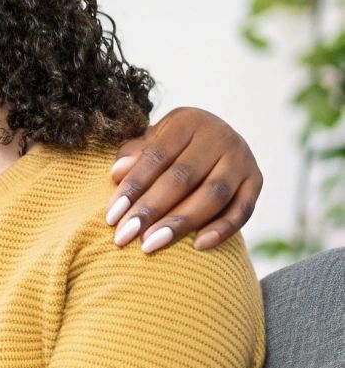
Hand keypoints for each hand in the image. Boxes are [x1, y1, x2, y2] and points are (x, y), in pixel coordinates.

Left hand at [106, 107, 260, 252]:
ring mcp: (242, 158)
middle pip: (183, 178)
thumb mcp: (149, 143)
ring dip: (181, 223)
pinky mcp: (257, 180)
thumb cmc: (169, 148)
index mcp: (188, 121)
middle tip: (126, 237)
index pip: (156, 156)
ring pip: (213, 195)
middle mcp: (220, 135)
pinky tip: (198, 246)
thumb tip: (118, 173)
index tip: (111, 218)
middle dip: (151, 210)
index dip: (133, 188)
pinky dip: (223, 229)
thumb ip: (133, 157)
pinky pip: (243, 209)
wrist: (211, 142)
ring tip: (151, 245)